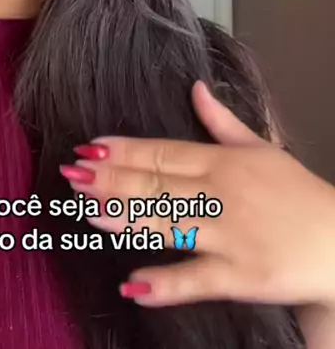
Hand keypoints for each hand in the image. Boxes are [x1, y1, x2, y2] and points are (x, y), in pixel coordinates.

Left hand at [60, 82, 334, 309]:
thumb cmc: (299, 193)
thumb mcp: (262, 147)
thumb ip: (222, 121)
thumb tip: (195, 88)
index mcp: (224, 161)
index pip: (166, 152)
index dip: (126, 150)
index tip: (90, 147)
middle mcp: (223, 193)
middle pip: (159, 185)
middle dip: (113, 180)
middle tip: (73, 175)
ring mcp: (230, 235)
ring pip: (170, 225)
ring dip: (127, 218)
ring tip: (89, 212)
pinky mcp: (241, 276)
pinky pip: (198, 279)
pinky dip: (167, 283)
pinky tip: (134, 285)